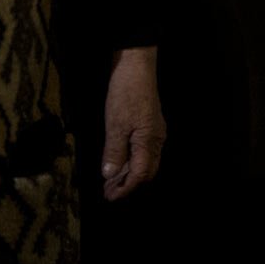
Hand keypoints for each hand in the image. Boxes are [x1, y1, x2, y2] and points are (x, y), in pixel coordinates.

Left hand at [101, 46, 165, 200]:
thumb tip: (110, 176)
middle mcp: (157, 139)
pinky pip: (143, 151)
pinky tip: (118, 160)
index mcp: (150, 141)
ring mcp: (155, 132)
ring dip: (128, 174)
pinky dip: (131, 161)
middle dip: (128, 185)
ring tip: (109, 180)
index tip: (109, 197)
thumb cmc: (126, 93)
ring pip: (145, 162)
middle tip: (108, 191)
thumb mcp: (115, 124)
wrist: (136, 65)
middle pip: (147, 172)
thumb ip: (114, 151)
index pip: (141, 175)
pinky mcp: (149, 124)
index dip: (125, 189)